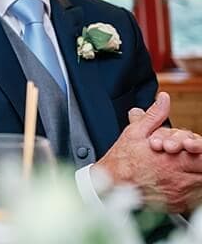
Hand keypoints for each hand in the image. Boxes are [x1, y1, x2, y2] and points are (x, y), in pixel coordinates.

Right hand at [95, 92, 201, 211]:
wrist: (111, 186)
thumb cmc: (121, 161)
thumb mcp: (135, 132)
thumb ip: (154, 116)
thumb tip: (164, 99)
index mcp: (172, 159)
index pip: (201, 154)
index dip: (200, 148)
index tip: (194, 146)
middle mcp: (179, 178)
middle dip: (200, 161)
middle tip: (193, 156)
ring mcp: (180, 194)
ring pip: (201, 184)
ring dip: (198, 174)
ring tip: (188, 168)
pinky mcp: (178, 205)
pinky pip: (196, 198)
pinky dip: (194, 188)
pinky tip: (183, 181)